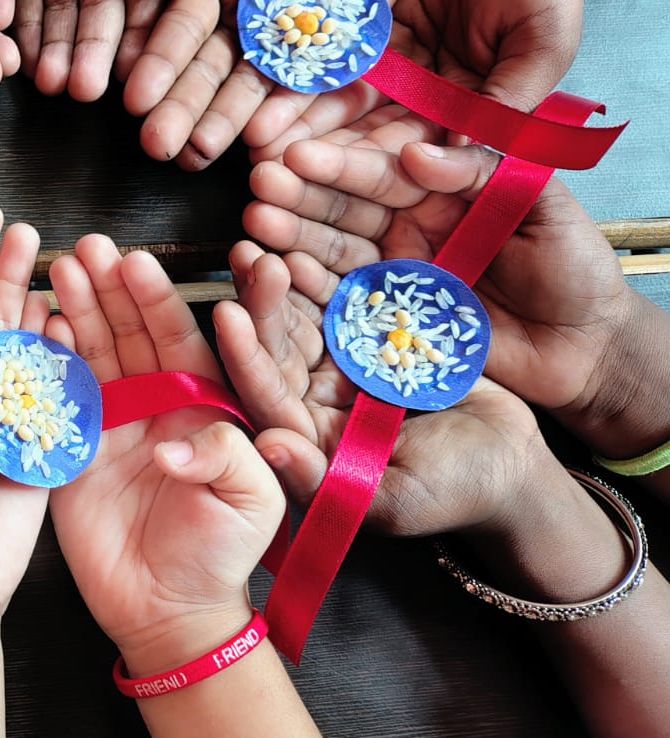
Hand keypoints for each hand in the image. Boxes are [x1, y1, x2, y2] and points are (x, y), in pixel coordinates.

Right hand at [44, 239, 283, 667]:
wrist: (165, 610)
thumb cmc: (220, 557)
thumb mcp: (251, 504)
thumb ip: (228, 460)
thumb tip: (175, 444)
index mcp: (204, 406)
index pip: (182, 339)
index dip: (161, 301)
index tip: (140, 264)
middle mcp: (157, 403)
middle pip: (133, 331)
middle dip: (114, 286)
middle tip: (92, 247)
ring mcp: (114, 421)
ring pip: (96, 350)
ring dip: (80, 306)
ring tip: (61, 266)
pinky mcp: (75, 447)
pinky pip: (61, 392)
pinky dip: (50, 356)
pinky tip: (40, 321)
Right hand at [137, 0, 449, 167]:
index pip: (179, 22)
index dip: (155, 56)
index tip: (132, 92)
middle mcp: (243, 13)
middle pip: (207, 64)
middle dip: (180, 104)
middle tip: (156, 142)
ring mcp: (286, 37)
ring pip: (249, 85)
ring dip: (222, 121)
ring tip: (196, 155)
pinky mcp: (332, 50)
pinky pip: (309, 88)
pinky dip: (287, 115)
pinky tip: (264, 141)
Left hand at [215, 240, 548, 537]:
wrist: (510, 460)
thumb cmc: (455, 491)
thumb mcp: (394, 497)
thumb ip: (328, 478)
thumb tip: (268, 445)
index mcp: (305, 437)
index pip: (264, 393)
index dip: (245, 355)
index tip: (228, 312)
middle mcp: (311, 397)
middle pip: (277, 347)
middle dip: (259, 303)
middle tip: (247, 256)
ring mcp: (340, 364)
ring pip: (303, 317)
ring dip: (282, 281)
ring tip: (265, 240)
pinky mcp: (368, 336)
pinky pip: (342, 299)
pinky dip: (326, 273)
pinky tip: (310, 244)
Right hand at [242, 137, 633, 428]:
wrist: (588, 349)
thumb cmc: (576, 270)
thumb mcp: (541, 205)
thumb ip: (480, 172)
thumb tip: (414, 152)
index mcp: (441, 190)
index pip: (382, 170)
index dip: (339, 162)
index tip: (296, 153)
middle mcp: (408, 226)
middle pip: (344, 206)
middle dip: (299, 195)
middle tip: (260, 184)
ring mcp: (394, 272)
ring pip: (333, 248)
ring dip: (291, 236)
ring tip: (255, 225)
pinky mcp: (388, 317)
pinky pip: (341, 300)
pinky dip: (307, 286)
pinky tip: (277, 271)